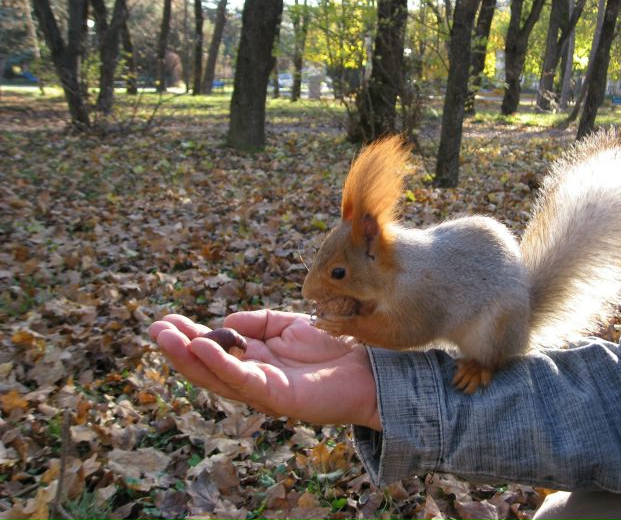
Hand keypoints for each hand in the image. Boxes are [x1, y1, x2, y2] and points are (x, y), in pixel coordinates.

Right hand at [147, 310, 379, 429]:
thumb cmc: (331, 346)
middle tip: (155, 329)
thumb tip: (225, 322)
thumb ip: (258, 322)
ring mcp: (264, 390)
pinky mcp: (278, 396)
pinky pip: (244, 379)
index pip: (214, 348)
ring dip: (190, 357)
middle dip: (180, 348)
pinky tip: (203, 346)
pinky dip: (221, 364)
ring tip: (167, 337)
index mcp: (255, 359)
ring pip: (218, 376)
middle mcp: (254, 377)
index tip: (165, 320)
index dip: (189, 335)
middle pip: (208, 365)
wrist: (368, 366)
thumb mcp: (288, 325)